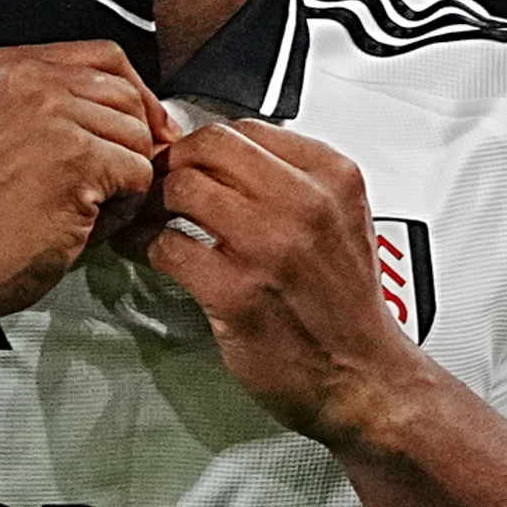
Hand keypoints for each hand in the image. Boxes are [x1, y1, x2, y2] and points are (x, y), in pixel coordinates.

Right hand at [0, 43, 168, 330]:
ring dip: (126, 180)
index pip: (105, 57)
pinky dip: (123, 209)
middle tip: (104, 185)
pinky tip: (86, 223)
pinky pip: (138, 174)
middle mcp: (29, 80)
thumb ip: (54, 109)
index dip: (135, 96)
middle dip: (131, 144)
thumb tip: (130, 114)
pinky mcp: (75, 157)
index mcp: (9, 68)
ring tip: (85, 208)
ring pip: (139, 136)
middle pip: (128, 95)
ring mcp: (52, 115)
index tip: (146, 126)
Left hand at [135, 118, 438, 447]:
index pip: (248, 129)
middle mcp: (305, 205)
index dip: (206, 142)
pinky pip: (168, 246)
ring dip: (153, 200)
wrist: (364, 377)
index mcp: (333, 179)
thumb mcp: (343, 221)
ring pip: (183, 187)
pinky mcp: (236, 293)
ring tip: (146, 214)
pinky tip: (142, 249)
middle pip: (211, 147)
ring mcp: (270, 248)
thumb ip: (297, 183)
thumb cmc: (348, 310)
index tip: (189, 158)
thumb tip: (232, 162)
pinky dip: (143, 243)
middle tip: (158, 180)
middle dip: (174, 160)